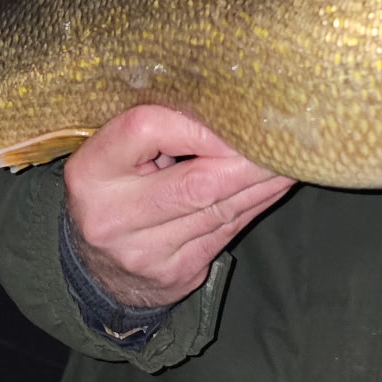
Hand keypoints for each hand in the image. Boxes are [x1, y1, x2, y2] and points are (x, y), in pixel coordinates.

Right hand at [63, 105, 294, 308]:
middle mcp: (111, 216)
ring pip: (220, 210)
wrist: (97, 270)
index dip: (199, 124)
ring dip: (263, 182)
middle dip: (248, 159)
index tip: (237, 116)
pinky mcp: (174, 274)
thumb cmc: (115, 191)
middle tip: (284, 138)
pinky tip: (276, 185)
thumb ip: (158, 131)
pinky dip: (256, 204)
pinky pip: (227, 231)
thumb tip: (229, 107)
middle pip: (196, 182)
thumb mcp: (115, 156)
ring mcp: (143, 252)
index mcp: (90, 172)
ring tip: (290, 157)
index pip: (146, 130)